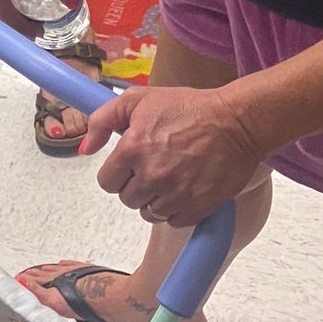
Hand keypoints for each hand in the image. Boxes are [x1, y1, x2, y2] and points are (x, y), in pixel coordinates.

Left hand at [81, 84, 266, 226]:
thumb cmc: (188, 108)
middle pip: (127, 199)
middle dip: (136, 185)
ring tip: (171, 178)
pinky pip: (175, 221)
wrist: (237, 122)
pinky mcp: (199, 206)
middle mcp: (151, 175)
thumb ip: (102, 121)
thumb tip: (85, 148)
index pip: (106, 183)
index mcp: (132, 149)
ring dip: (156, 199)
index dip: (116, 173)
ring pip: (150, 213)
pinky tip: (185, 189)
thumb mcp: (137, 100)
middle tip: (153, 168)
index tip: (129, 165)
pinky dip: (178, 210)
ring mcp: (176, 193)